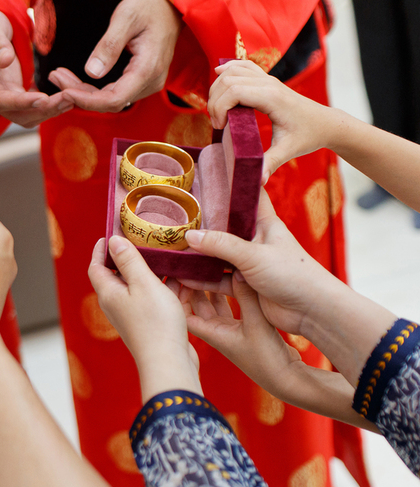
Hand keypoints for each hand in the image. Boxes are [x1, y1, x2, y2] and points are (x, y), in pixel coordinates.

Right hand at [0, 10, 72, 126]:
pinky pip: (31, 109)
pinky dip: (48, 107)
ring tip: (71, 99)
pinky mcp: (13, 97)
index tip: (44, 98)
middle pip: (15, 113)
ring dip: (48, 112)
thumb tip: (5, 61)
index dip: (22, 102)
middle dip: (42, 110)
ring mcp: (1, 98)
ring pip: (26, 116)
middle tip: (67, 99)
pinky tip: (66, 99)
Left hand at [52, 0, 180, 112]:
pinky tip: (74, 79)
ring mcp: (147, 83)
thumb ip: (109, 46)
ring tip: (59, 76)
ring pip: (110, 99)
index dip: (87, 101)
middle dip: (80, 94)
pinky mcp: (141, 80)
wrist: (169, 4)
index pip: (114, 99)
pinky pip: (114, 91)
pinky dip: (93, 88)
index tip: (64, 92)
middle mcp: (150, 82)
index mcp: (148, 70)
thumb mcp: (126, 18)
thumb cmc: (148, 6)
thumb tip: (91, 73)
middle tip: (55, 77)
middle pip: (109, 102)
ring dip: (84, 92)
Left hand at [88, 236, 200, 398]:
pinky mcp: (148, 323)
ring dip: (149, 271)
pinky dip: (162, 286)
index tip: (109, 233)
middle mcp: (117, 304)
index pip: (96, 266)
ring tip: (164, 254)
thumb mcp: (143, 283)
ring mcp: (132, 315)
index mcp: (109, 293)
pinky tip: (179, 278)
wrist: (169, 363)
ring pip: (138, 286)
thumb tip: (112, 241)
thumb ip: (128, 261)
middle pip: (117, 275)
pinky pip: (152, 298)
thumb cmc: (155, 323)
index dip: (100, 249)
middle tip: (142, 239)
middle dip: (128, 257)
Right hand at [181, 189, 338, 336]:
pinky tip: (184, 277)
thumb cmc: (293, 274)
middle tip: (177, 217)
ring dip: (200, 256)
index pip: (247, 195)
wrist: (313, 311)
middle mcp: (256, 240)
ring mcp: (250, 263)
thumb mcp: (254, 255)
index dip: (231, 184)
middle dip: (203, 225)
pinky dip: (204, 279)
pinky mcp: (246, 284)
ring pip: (219, 255)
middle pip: (225, 228)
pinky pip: (219, 279)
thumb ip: (221, 244)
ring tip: (174, 250)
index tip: (208, 174)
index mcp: (265, 223)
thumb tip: (189, 235)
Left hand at [181, 276, 378, 431]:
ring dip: (208, 286)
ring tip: (206, 263)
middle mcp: (215, 331)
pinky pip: (226, 305)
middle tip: (191, 261)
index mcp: (211, 332)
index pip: (184, 311)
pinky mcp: (241, 328)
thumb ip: (246, 297)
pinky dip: (225, 292)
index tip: (176, 272)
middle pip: (194, 304)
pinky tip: (229, 276)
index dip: (176, 293)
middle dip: (191, 284)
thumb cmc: (267, 357)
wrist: (287, 378)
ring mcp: (228, 330)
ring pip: (210, 304)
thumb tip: (238, 270)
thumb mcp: (257, 323)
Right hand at [208, 59, 332, 183]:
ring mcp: (267, 79)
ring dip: (217, 88)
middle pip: (228, 80)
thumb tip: (256, 181)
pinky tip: (219, 74)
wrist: (325, 123)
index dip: (219, 108)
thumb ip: (270, 164)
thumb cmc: (308, 136)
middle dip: (214, 101)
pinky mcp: (266, 79)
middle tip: (218, 124)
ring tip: (218, 110)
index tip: (220, 128)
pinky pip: (242, 66)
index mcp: (272, 98)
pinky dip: (228, 69)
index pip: (234, 91)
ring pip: (232, 71)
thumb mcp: (289, 151)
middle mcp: (269, 83)